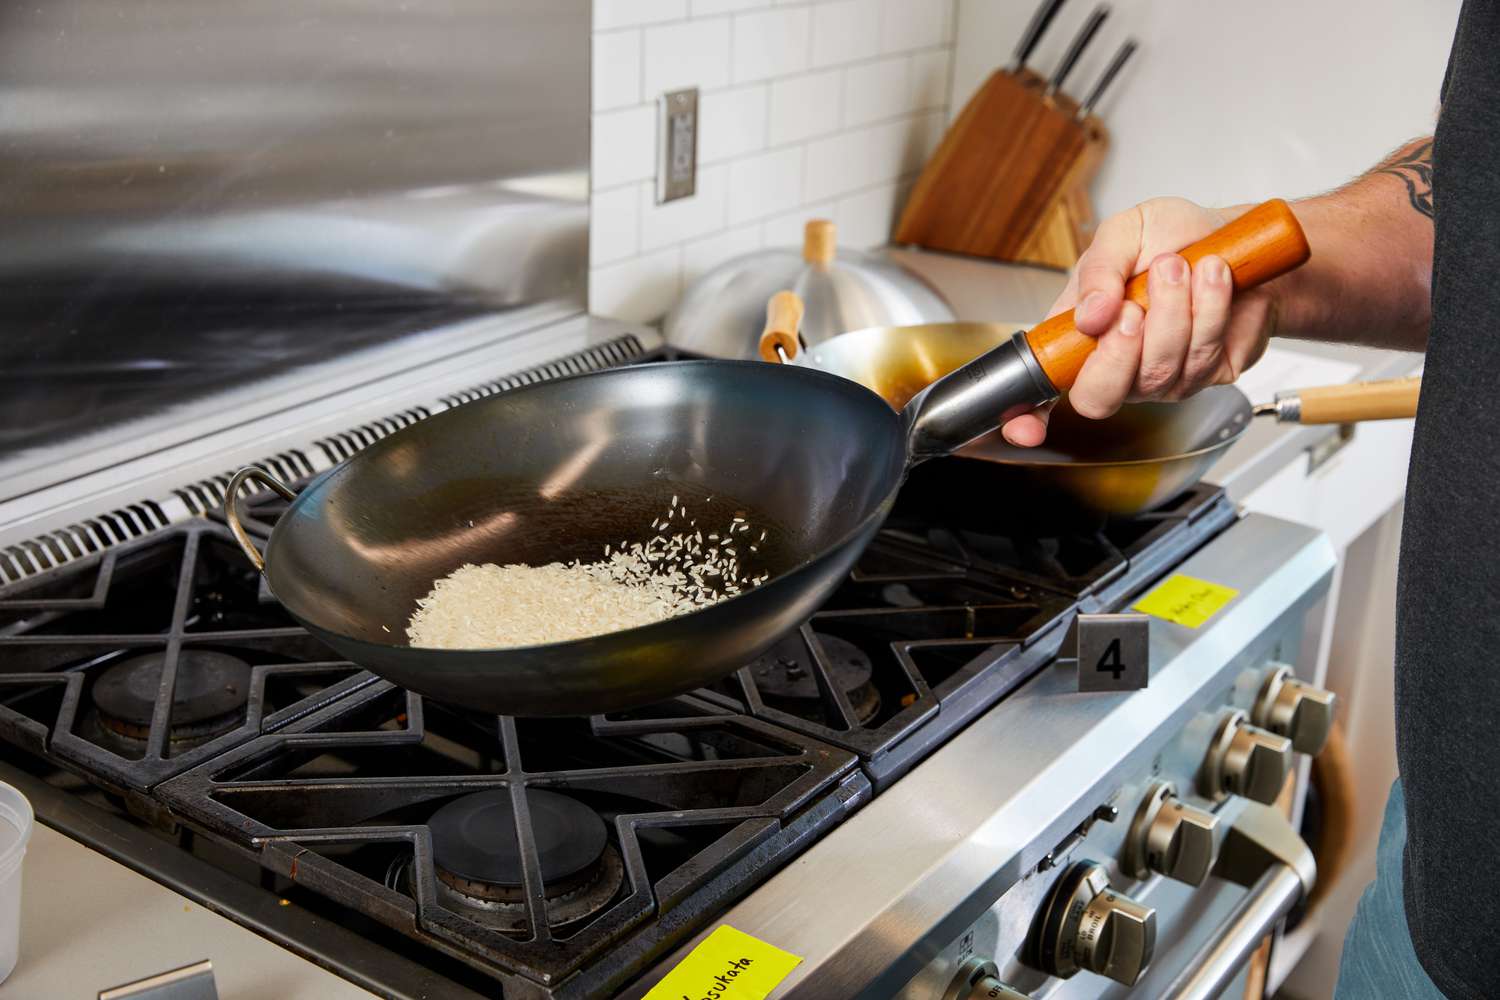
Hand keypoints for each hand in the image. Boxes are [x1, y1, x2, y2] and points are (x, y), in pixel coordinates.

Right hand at [1000, 198, 1278, 446]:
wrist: (1232, 233)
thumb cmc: (1171, 236)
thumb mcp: (1123, 233)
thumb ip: (1098, 271)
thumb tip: (1088, 316)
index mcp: (1081, 339)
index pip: (1044, 394)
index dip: (1028, 417)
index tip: (1024, 428)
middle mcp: (1120, 368)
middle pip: (1100, 397)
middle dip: (1118, 349)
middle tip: (1133, 302)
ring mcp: (1166, 378)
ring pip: (1160, 371)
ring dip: (1172, 311)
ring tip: (1177, 266)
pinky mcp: (1212, 372)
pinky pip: (1204, 357)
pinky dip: (1210, 308)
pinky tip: (1210, 278)